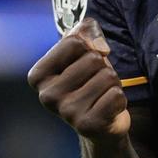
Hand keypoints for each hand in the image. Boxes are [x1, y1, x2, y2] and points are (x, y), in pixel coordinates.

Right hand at [28, 18, 130, 140]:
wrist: (101, 123)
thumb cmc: (90, 80)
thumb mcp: (84, 49)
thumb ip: (86, 31)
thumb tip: (100, 47)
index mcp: (38, 75)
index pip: (74, 42)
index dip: (89, 47)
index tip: (84, 62)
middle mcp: (47, 96)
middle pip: (93, 58)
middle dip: (102, 67)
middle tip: (95, 83)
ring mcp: (66, 113)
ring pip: (107, 76)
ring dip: (112, 83)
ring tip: (102, 95)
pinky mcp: (87, 126)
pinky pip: (116, 95)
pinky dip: (119, 99)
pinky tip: (108, 109)